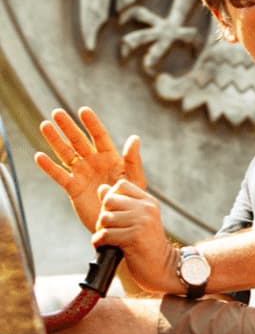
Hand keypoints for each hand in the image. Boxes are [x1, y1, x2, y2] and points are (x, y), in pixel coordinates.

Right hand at [35, 107, 143, 231]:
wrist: (120, 223)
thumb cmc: (131, 199)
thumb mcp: (135, 179)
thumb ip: (132, 159)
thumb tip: (134, 138)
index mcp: (110, 158)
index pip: (99, 136)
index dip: (91, 123)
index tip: (83, 110)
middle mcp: (94, 162)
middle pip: (78, 141)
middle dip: (68, 127)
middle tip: (57, 112)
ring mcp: (82, 174)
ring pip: (66, 154)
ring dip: (55, 140)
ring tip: (45, 125)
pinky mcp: (73, 188)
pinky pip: (60, 175)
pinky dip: (49, 167)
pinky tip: (39, 156)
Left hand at [92, 178, 174, 293]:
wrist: (163, 268)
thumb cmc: (146, 245)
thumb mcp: (137, 220)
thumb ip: (120, 204)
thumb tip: (102, 188)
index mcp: (148, 202)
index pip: (121, 185)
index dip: (111, 198)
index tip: (117, 214)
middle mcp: (147, 209)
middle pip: (109, 200)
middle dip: (104, 215)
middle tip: (110, 229)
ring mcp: (142, 222)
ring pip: (105, 218)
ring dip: (101, 231)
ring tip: (110, 239)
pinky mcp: (134, 237)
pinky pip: (105, 234)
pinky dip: (100, 242)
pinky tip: (107, 247)